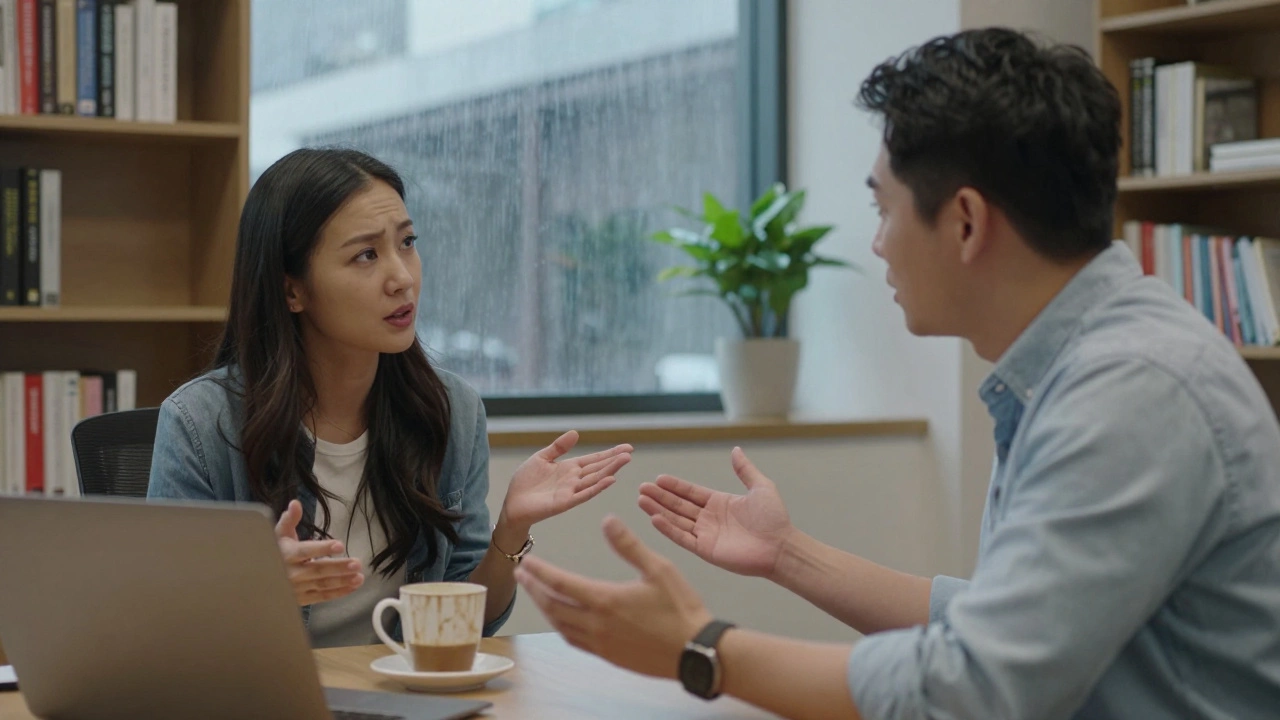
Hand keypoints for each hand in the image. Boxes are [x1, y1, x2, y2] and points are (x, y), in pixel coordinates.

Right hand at [275, 500, 363, 605]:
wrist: (260, 580)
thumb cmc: (274, 552)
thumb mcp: (278, 534)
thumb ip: (289, 519)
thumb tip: (295, 503)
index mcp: (287, 554)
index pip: (306, 551)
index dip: (323, 548)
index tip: (340, 545)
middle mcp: (291, 573)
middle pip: (318, 570)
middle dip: (339, 567)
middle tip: (357, 563)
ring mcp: (297, 588)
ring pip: (323, 584)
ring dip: (343, 581)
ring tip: (359, 576)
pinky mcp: (302, 599)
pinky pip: (322, 596)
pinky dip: (339, 592)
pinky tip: (353, 585)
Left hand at [500, 431, 631, 528]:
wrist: (512, 504)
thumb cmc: (525, 483)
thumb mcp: (541, 458)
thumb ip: (558, 447)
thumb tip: (576, 432)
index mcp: (569, 468)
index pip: (594, 459)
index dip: (610, 453)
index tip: (627, 447)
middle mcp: (574, 479)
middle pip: (598, 468)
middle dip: (614, 460)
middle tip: (630, 453)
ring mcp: (571, 491)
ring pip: (595, 479)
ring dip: (610, 470)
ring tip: (624, 461)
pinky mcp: (564, 502)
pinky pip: (584, 494)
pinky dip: (597, 487)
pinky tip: (610, 480)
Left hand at [514, 515, 712, 679]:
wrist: (695, 651)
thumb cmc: (681, 609)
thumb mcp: (659, 569)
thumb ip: (629, 545)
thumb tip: (607, 520)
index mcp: (605, 600)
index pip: (560, 583)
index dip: (540, 571)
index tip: (526, 562)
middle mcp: (596, 624)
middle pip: (553, 605)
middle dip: (534, 589)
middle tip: (522, 575)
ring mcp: (601, 643)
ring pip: (560, 625)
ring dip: (545, 608)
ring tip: (537, 594)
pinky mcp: (608, 656)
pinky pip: (575, 641)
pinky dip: (562, 626)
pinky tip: (563, 619)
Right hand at [638, 447, 793, 577]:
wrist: (781, 546)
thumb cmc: (774, 519)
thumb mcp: (761, 487)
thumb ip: (745, 470)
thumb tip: (736, 450)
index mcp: (719, 503)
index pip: (691, 493)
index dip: (675, 486)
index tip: (658, 478)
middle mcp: (709, 518)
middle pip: (679, 505)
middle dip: (660, 497)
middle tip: (642, 487)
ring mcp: (706, 534)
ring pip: (676, 520)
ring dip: (659, 510)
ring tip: (642, 500)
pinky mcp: (705, 550)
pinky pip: (682, 538)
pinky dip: (668, 529)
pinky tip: (655, 518)